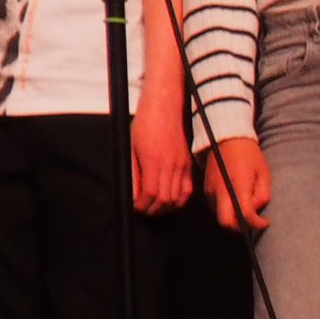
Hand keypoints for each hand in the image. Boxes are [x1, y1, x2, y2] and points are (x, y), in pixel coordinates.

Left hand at [129, 99, 192, 214]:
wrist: (165, 108)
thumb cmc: (145, 124)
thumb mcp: (131, 147)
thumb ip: (132, 172)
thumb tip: (132, 193)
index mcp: (154, 160)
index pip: (151, 193)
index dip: (142, 205)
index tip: (135, 207)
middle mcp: (170, 164)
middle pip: (165, 199)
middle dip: (153, 210)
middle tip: (143, 210)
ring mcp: (182, 165)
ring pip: (178, 197)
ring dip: (166, 208)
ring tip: (155, 209)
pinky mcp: (188, 164)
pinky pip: (188, 189)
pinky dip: (179, 200)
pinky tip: (170, 202)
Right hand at [205, 137, 269, 230]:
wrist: (227, 140)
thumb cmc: (249, 156)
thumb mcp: (263, 173)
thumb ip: (262, 195)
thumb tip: (256, 211)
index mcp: (237, 185)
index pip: (244, 214)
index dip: (257, 223)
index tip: (265, 222)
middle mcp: (220, 191)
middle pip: (226, 223)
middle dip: (240, 227)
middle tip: (252, 221)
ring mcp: (210, 191)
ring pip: (220, 216)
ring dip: (233, 217)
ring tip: (245, 206)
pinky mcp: (206, 190)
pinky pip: (216, 208)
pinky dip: (226, 210)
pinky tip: (235, 200)